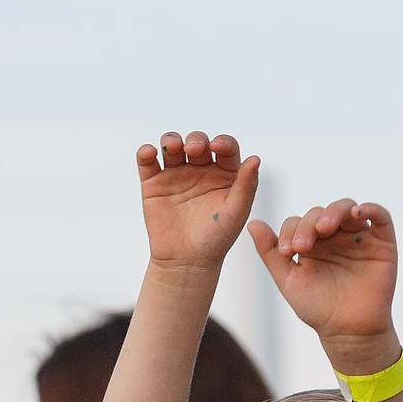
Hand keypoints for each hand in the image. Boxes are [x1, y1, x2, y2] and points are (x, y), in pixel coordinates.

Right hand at [137, 131, 259, 272]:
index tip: (217, 147)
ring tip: (172, 147)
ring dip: (171, 140)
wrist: (186, 261)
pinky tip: (149, 152)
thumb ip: (247, 185)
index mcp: (224, 173)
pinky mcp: (154, 183)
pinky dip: (146, 153)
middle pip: (198, 142)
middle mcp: (201, 169)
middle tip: (193, 149)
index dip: (222, 142)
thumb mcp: (236, 212)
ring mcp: (176, 174)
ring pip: (172, 146)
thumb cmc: (216, 238)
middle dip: (196, 140)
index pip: (226, 147)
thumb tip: (256, 158)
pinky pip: (148, 162)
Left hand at [247, 200, 400, 372]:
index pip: (299, 222)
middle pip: (320, 213)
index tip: (286, 251)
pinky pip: (380, 217)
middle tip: (302, 246)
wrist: (347, 331)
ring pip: (347, 209)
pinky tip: (357, 212)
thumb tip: (253, 223)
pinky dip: (371, 208)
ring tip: (323, 228)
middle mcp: (335, 236)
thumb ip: (270, 253)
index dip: (290, 230)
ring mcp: (358, 237)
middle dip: (308, 224)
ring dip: (333, 212)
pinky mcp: (382, 243)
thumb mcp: (288, 280)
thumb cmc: (318, 308)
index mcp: (312, 243)